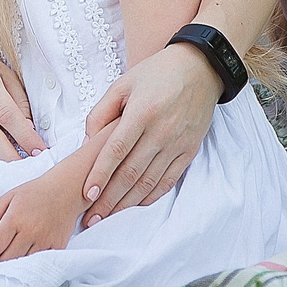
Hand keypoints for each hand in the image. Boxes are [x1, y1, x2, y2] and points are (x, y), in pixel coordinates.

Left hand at [0, 172, 82, 260]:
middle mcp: (30, 231)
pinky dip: (29, 263)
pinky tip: (22, 258)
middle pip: (7, 258)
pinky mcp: (57, 247)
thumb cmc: (34, 193)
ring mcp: (45, 241)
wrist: (66, 190)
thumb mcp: (7, 198)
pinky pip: (38, 262)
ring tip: (4, 260)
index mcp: (15, 218)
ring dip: (11, 265)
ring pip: (22, 263)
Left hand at [78, 43, 218, 220]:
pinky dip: (151, 196)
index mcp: (142, 112)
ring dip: (127, 203)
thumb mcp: (122, 84)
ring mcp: (178, 143)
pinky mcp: (190, 150)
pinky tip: (135, 205)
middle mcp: (162, 131)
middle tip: (91, 217)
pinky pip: (169, 180)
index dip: (100, 175)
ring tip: (108, 216)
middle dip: (109, 198)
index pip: (117, 150)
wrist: (200, 68)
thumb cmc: (156, 74)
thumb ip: (101, 113)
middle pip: (131, 172)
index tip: (86, 194)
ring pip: (149, 181)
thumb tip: (86, 142)